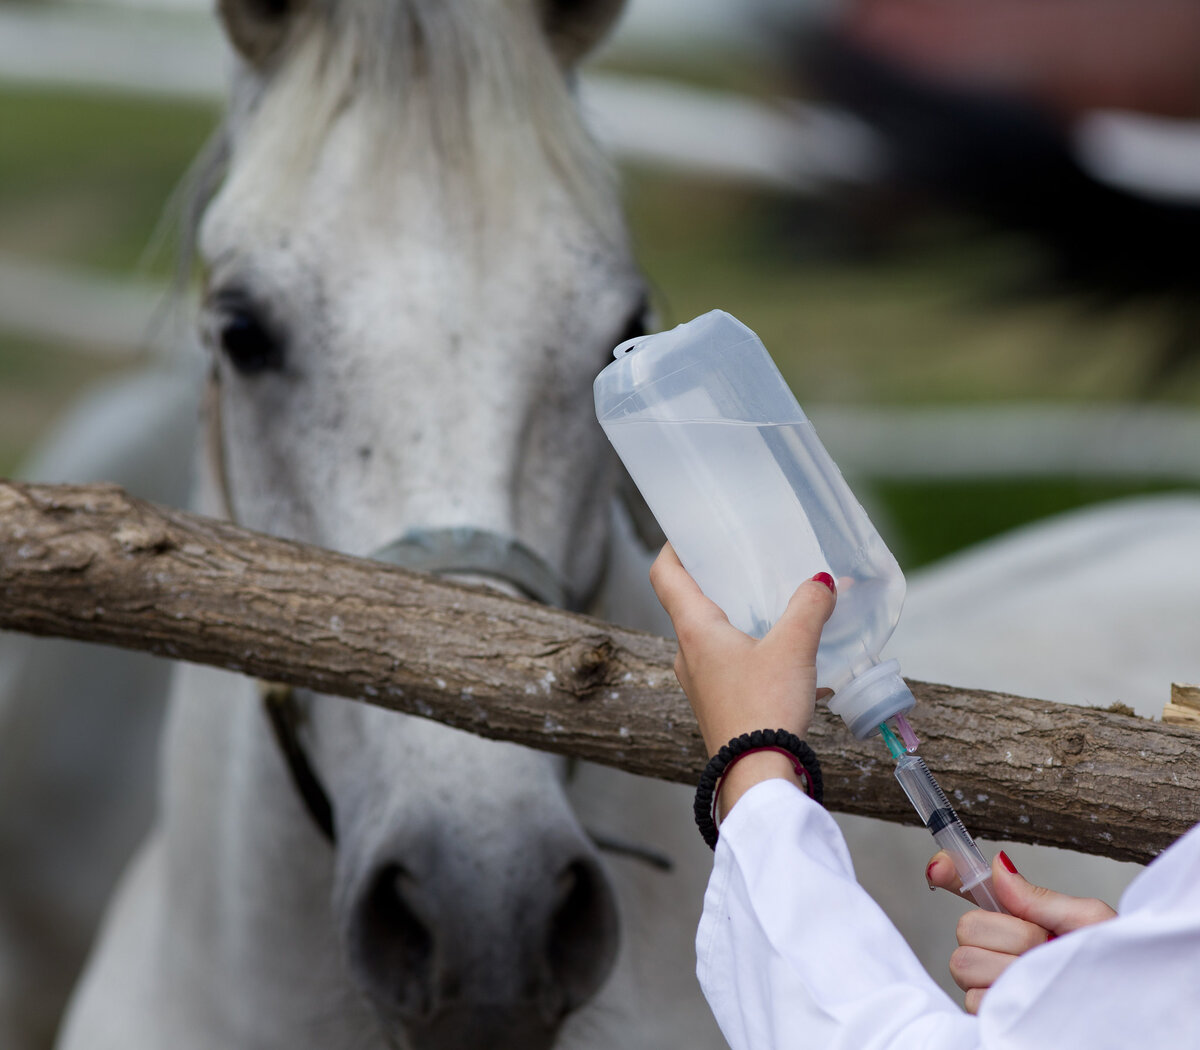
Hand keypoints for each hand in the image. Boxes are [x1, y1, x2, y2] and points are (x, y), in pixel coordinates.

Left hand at [649, 544, 836, 814]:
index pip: (665, 574)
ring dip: (737, 620)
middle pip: (689, 604)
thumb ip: (809, 608)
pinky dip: (751, 651)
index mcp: (694, 630)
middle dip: (716, 581)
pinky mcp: (718, 707)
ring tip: (774, 606)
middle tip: (746, 562)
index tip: (690, 530)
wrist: (757, 778)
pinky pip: (729, 666)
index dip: (673, 547)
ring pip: (711, 637)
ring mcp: (700, 684)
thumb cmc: (764, 708)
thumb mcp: (793, 649)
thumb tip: (823, 581)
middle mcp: (688, 654)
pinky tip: (790, 658)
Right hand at [926, 849, 1116, 1012]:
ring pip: (966, 963)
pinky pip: (976, 1000)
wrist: (1128, 1008)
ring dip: (1009, 970)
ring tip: (1043, 980)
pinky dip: (1007, 1001)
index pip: (970, 888)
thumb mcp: (1087, 922)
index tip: (939, 867)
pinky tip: (1031, 1003)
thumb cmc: (1113, 966)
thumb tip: (998, 866)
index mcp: (1018, 917)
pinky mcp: (991, 1016)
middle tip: (1046, 949)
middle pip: (966, 927)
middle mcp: (996, 948)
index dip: (950, 872)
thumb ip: (1040, 897)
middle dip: (1011, 936)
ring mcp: (990, 982)